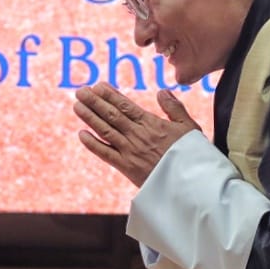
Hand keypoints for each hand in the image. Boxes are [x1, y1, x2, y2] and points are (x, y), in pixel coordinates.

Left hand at [73, 83, 200, 186]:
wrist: (190, 183)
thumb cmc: (192, 155)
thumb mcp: (189, 127)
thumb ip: (174, 108)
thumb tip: (162, 92)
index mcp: (152, 124)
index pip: (126, 106)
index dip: (110, 95)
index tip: (98, 86)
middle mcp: (138, 135)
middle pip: (111, 115)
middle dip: (95, 102)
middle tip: (80, 91)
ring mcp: (130, 151)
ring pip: (105, 130)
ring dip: (89, 117)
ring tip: (77, 105)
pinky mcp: (126, 168)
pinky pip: (105, 153)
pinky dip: (92, 144)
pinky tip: (81, 134)